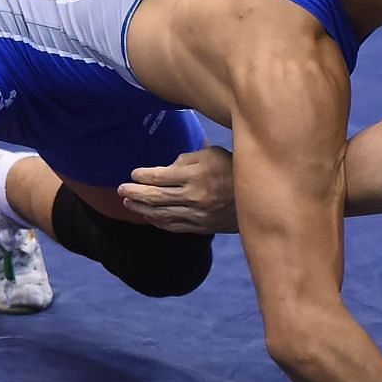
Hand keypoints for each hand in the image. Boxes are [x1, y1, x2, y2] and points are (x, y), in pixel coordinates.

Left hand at [117, 145, 236, 233]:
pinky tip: (149, 217)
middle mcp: (195, 196)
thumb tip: (165, 170)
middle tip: (121, 190)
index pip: (160, 176)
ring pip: (162, 215)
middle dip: (135, 193)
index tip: (133, 173)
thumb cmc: (233, 168)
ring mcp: (198, 214)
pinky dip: (158, 222)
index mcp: (196, 174)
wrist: (260, 196)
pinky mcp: (202, 227)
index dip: (143, 176)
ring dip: (141, 210)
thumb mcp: (211, 154)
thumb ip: (186, 160)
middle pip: (156, 197)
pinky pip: (174, 226)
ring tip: (128, 204)